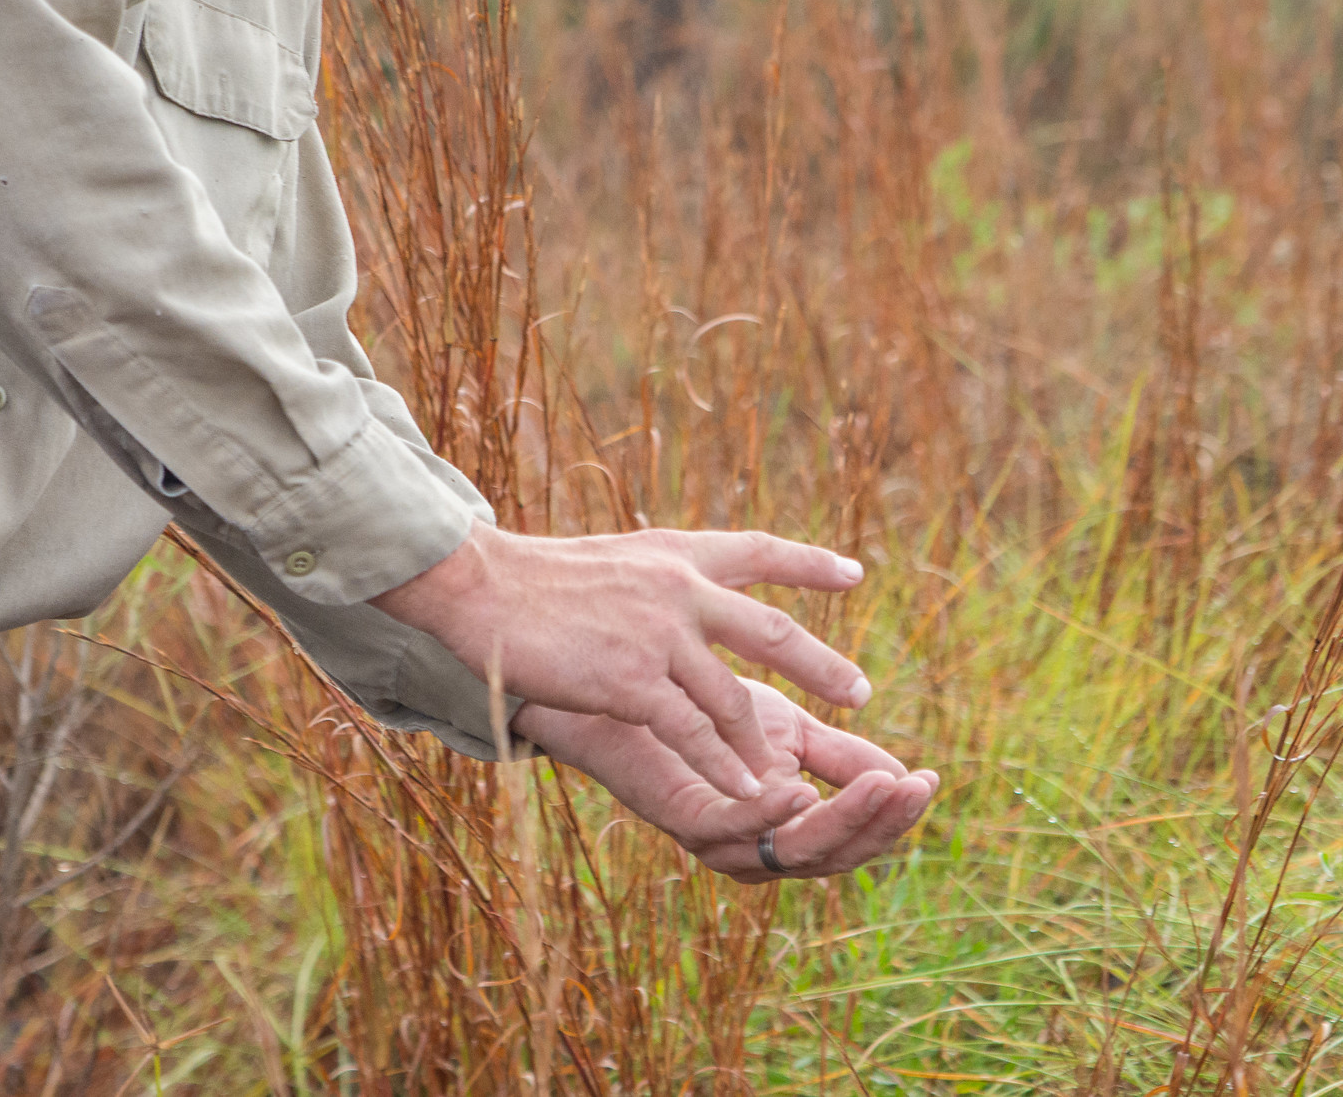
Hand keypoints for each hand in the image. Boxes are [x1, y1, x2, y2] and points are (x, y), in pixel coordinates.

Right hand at [371, 525, 871, 801]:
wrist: (481, 587)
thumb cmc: (535, 579)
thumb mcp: (615, 559)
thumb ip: (656, 578)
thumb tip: (681, 587)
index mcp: (677, 555)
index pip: (758, 550)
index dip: (809, 563)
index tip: (855, 574)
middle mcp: (681, 590)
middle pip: (770, 631)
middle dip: (820, 665)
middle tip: (861, 692)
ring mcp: (659, 635)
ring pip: (731, 698)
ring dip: (760, 742)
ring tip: (789, 779)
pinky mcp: (632, 680)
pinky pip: (691, 732)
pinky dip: (721, 766)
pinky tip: (745, 792)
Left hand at [511, 680, 938, 882]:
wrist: (622, 681)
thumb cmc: (701, 707)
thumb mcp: (787, 729)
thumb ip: (839, 756)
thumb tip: (903, 774)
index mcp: (780, 829)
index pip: (848, 836)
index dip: (889, 815)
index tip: (929, 779)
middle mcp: (750, 847)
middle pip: (828, 855)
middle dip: (878, 823)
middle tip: (916, 788)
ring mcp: (715, 839)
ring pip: (789, 851)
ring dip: (839, 819)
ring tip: (883, 787)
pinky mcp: (678, 816)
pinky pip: (730, 829)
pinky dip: (768, 815)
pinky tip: (802, 790)